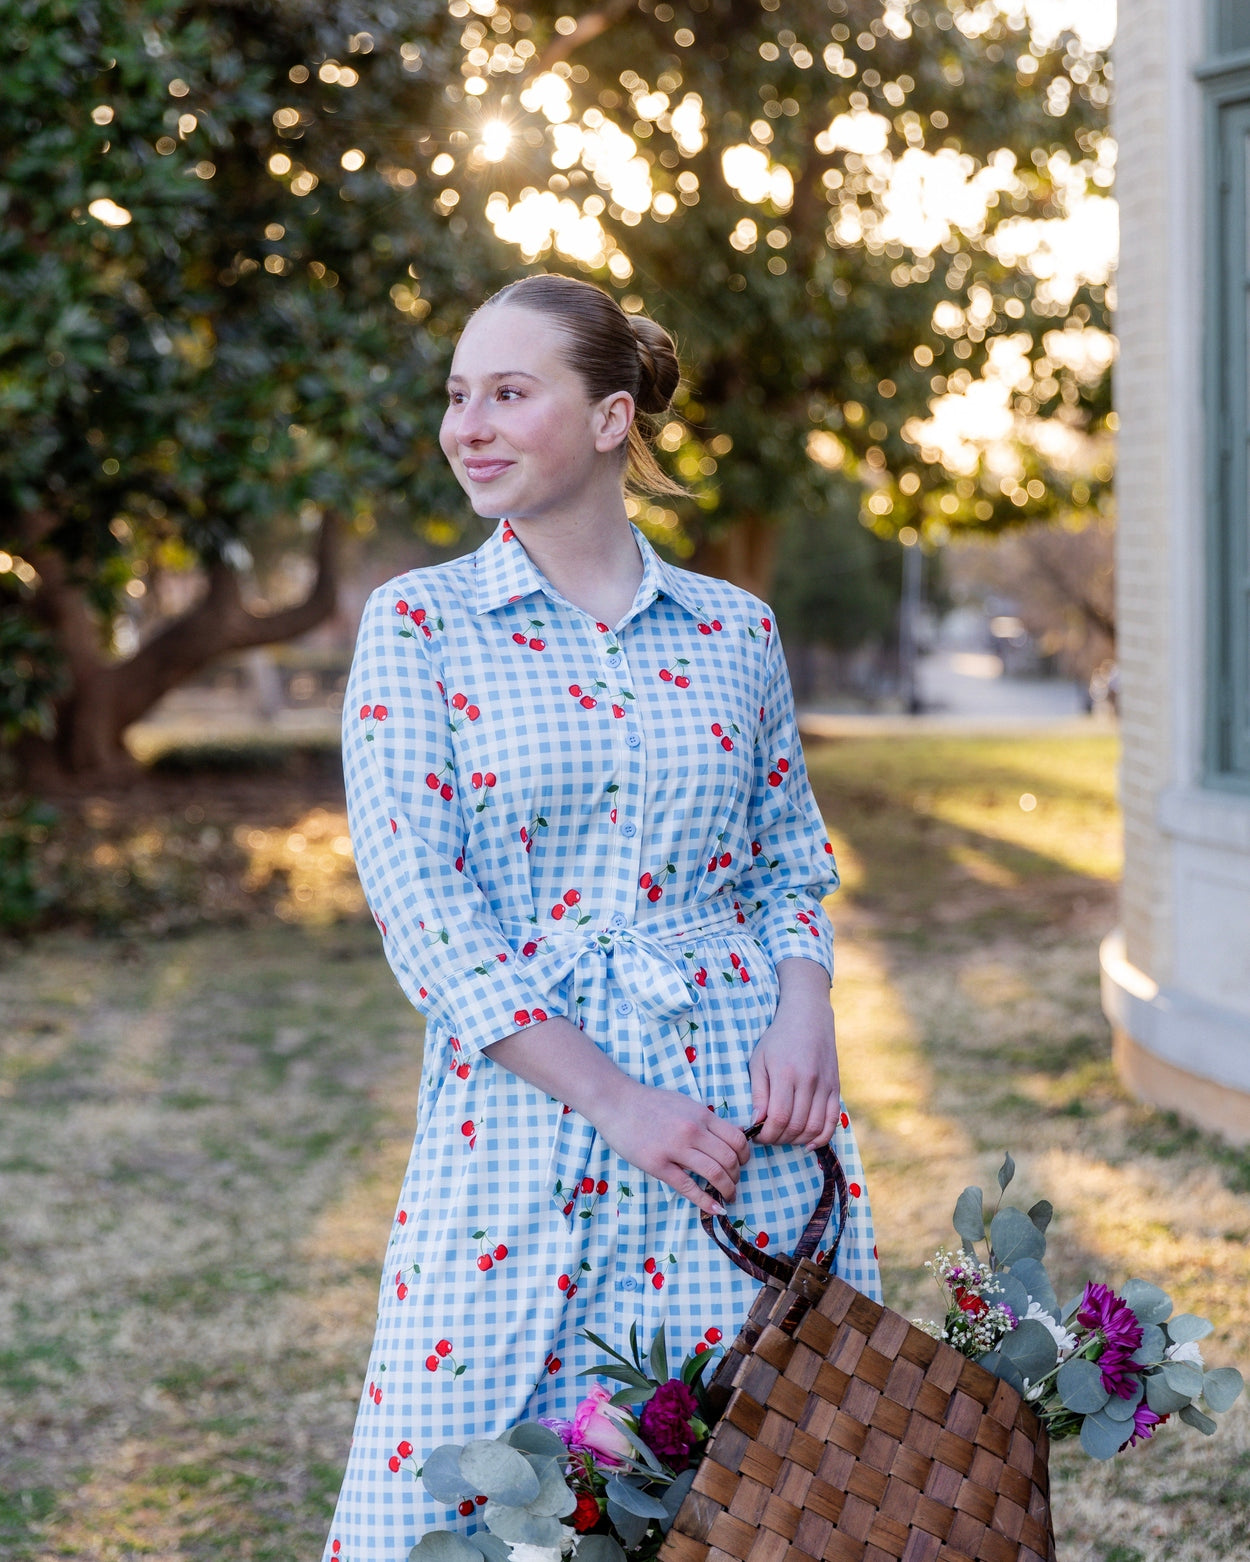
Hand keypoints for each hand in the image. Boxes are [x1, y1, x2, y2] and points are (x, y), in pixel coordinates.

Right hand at [586, 1080, 750, 1215]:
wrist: (617, 1103)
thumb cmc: (650, 1103)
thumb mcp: (685, 1103)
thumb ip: (706, 1120)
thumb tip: (731, 1135)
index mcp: (701, 1115)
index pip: (737, 1139)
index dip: (745, 1156)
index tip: (742, 1164)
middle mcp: (693, 1131)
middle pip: (729, 1159)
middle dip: (737, 1176)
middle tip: (734, 1184)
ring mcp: (675, 1148)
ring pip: (715, 1173)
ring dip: (727, 1189)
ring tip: (728, 1197)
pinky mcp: (658, 1165)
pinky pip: (688, 1187)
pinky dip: (706, 1201)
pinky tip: (715, 1209)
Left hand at [749, 960, 840, 1148]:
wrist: (808, 1017)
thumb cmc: (778, 1038)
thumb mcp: (759, 1060)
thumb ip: (758, 1092)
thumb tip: (757, 1122)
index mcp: (786, 1074)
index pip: (779, 1118)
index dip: (767, 1134)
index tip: (757, 1135)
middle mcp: (808, 1081)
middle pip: (797, 1126)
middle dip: (779, 1139)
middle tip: (768, 1136)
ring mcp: (825, 1085)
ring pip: (815, 1127)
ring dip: (797, 1140)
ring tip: (784, 1136)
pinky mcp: (836, 1088)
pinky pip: (833, 1121)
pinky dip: (822, 1137)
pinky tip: (808, 1143)